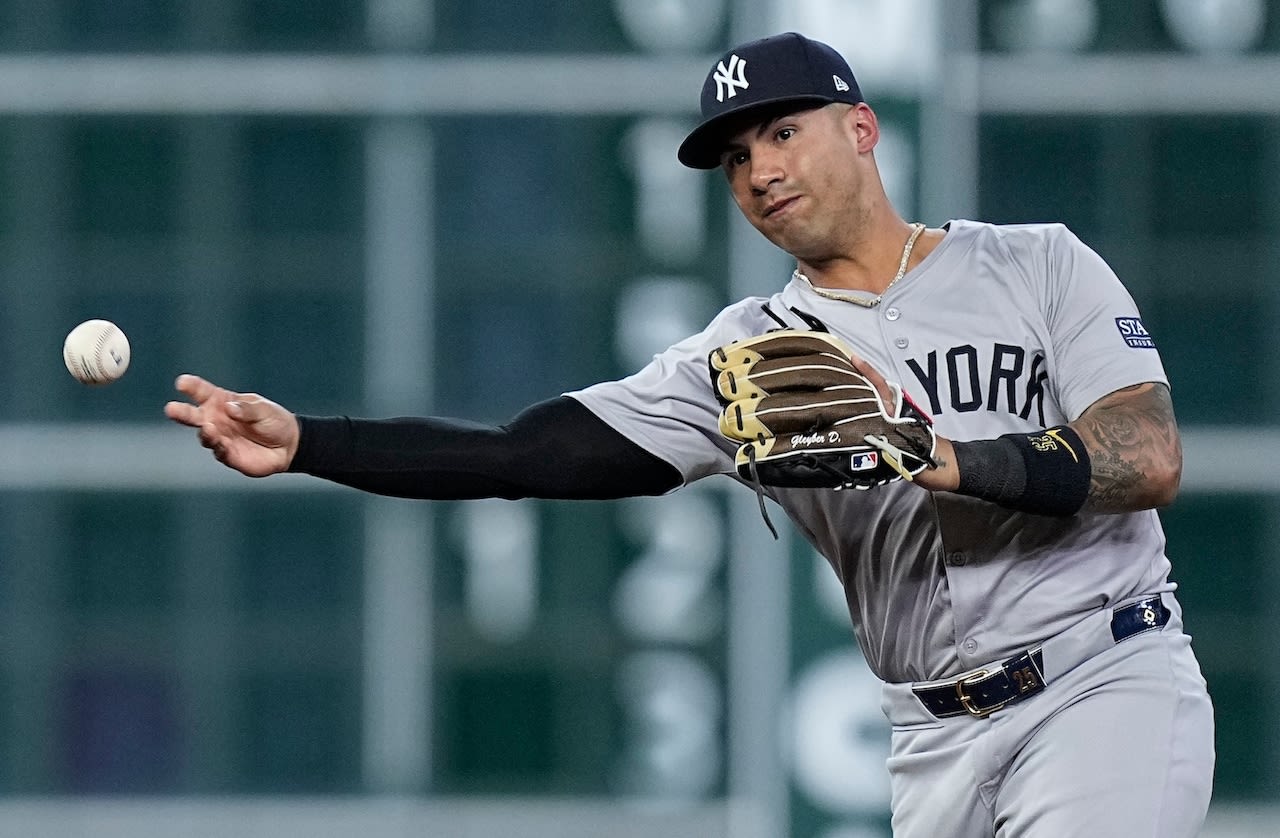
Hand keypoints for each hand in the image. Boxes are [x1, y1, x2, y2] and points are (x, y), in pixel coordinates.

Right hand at [164, 374, 299, 476]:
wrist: (288, 446)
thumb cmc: (274, 421)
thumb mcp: (265, 410)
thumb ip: (248, 409)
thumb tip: (229, 408)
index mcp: (222, 401)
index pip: (203, 392)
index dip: (192, 387)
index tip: (182, 382)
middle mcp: (216, 420)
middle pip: (194, 416)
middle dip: (182, 412)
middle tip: (171, 409)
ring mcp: (220, 438)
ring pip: (204, 436)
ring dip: (205, 432)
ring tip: (208, 427)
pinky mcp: (227, 455)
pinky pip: (219, 451)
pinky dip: (218, 447)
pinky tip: (221, 443)